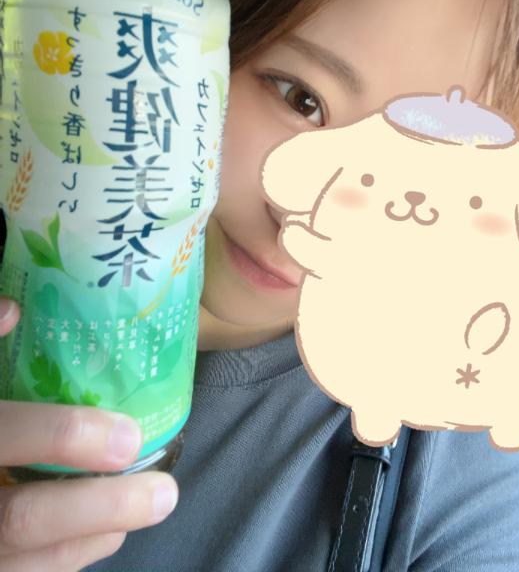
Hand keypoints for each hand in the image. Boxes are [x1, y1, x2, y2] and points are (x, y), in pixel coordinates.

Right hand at [0, 298, 178, 571]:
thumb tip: (15, 309)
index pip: (4, 434)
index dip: (62, 436)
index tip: (127, 437)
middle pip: (23, 520)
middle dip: (99, 507)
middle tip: (164, 493)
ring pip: (34, 562)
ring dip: (100, 533)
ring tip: (155, 501)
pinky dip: (78, 553)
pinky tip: (110, 529)